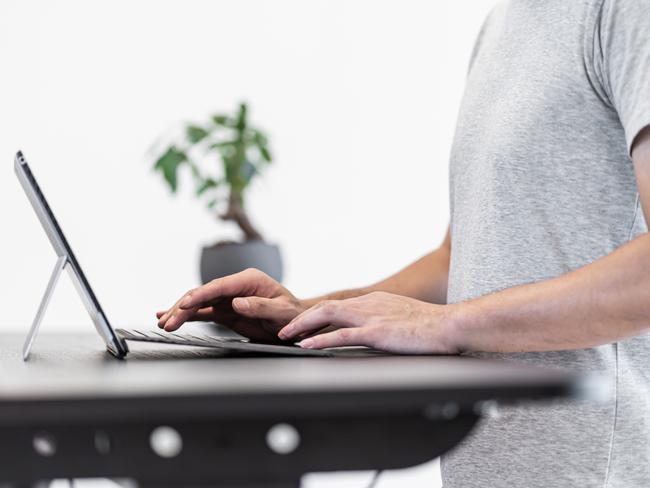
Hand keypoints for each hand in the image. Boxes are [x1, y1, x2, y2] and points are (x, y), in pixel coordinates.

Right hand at [157, 268, 306, 342]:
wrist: (296, 323)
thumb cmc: (293, 315)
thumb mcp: (282, 312)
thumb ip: (261, 307)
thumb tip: (238, 302)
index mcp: (250, 279)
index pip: (220, 286)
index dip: (201, 295)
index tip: (186, 304)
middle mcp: (236, 286)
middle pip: (204, 293)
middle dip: (184, 307)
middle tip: (168, 321)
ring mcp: (229, 298)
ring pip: (199, 302)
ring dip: (181, 312)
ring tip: (164, 323)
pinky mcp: (226, 310)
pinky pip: (203, 311)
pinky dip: (187, 315)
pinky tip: (170, 317)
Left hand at [277, 291, 459, 353]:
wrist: (450, 325)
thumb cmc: (430, 326)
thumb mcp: (401, 317)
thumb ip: (383, 321)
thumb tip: (374, 332)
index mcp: (374, 301)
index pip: (337, 305)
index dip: (316, 315)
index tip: (302, 324)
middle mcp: (368, 304)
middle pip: (326, 306)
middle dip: (302, 318)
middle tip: (285, 330)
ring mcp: (371, 317)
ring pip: (327, 315)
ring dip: (303, 325)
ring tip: (287, 336)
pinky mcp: (377, 332)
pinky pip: (342, 335)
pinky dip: (320, 339)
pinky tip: (307, 346)